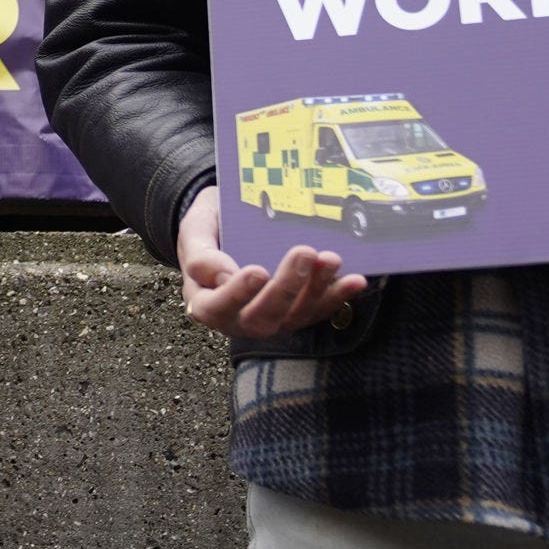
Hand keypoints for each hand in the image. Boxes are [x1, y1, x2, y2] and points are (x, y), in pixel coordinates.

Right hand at [178, 186, 364, 338]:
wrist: (227, 228)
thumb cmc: (208, 232)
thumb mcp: (193, 233)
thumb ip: (200, 255)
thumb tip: (224, 276)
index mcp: (206, 302)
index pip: (217, 307)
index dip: (238, 294)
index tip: (257, 271)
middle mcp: (239, 320)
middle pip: (262, 318)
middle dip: (286, 288)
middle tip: (303, 253)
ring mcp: (272, 319)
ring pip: (296, 316)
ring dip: (318, 290)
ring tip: (330, 258)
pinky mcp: (297, 312)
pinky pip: (319, 310)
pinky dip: (339, 296)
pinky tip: (356, 279)